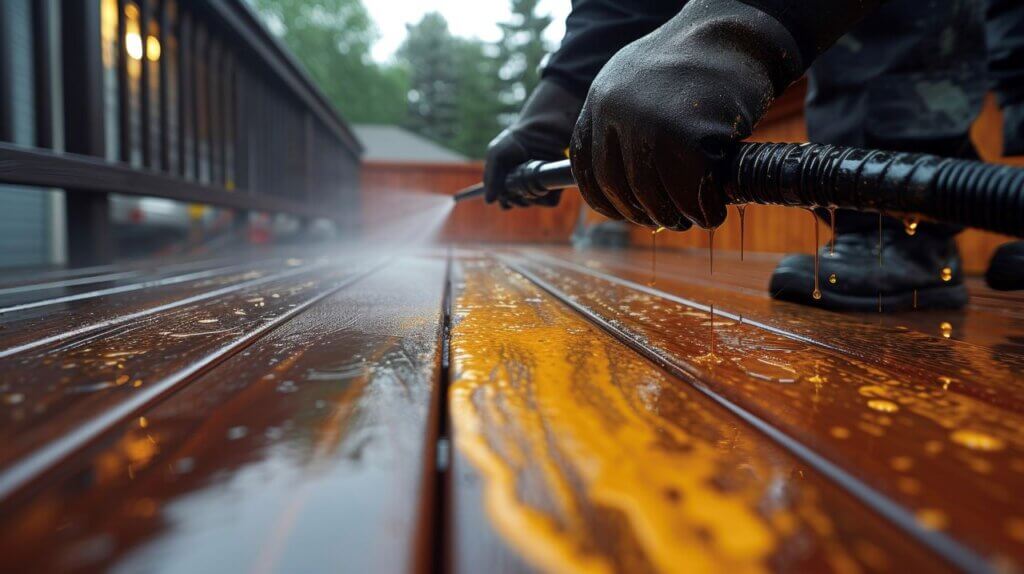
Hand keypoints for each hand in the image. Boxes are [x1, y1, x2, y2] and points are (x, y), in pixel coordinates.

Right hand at [485, 80, 582, 208]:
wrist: (542, 129)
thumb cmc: (517, 140)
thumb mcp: (496, 155)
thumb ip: (491, 178)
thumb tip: (489, 201)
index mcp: (509, 182)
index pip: (505, 202)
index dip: (504, 200)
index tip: (505, 193)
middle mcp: (525, 186)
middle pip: (517, 204)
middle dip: (515, 197)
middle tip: (516, 181)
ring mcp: (540, 187)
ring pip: (532, 204)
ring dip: (529, 194)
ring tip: (528, 173)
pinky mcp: (555, 186)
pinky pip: (550, 202)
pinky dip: (545, 195)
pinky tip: (541, 178)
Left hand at [570, 0, 802, 229]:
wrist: (740, 28)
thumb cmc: (700, 59)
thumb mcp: (644, 81)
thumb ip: (626, 120)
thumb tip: (624, 180)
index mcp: (600, 98)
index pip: (585, 164)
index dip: (603, 198)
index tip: (623, 212)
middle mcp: (615, 111)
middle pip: (617, 185)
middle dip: (641, 212)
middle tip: (667, 219)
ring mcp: (649, 123)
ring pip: (651, 193)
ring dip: (674, 215)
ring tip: (693, 216)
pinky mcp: (687, 136)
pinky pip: (689, 192)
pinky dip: (704, 210)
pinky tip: (714, 210)